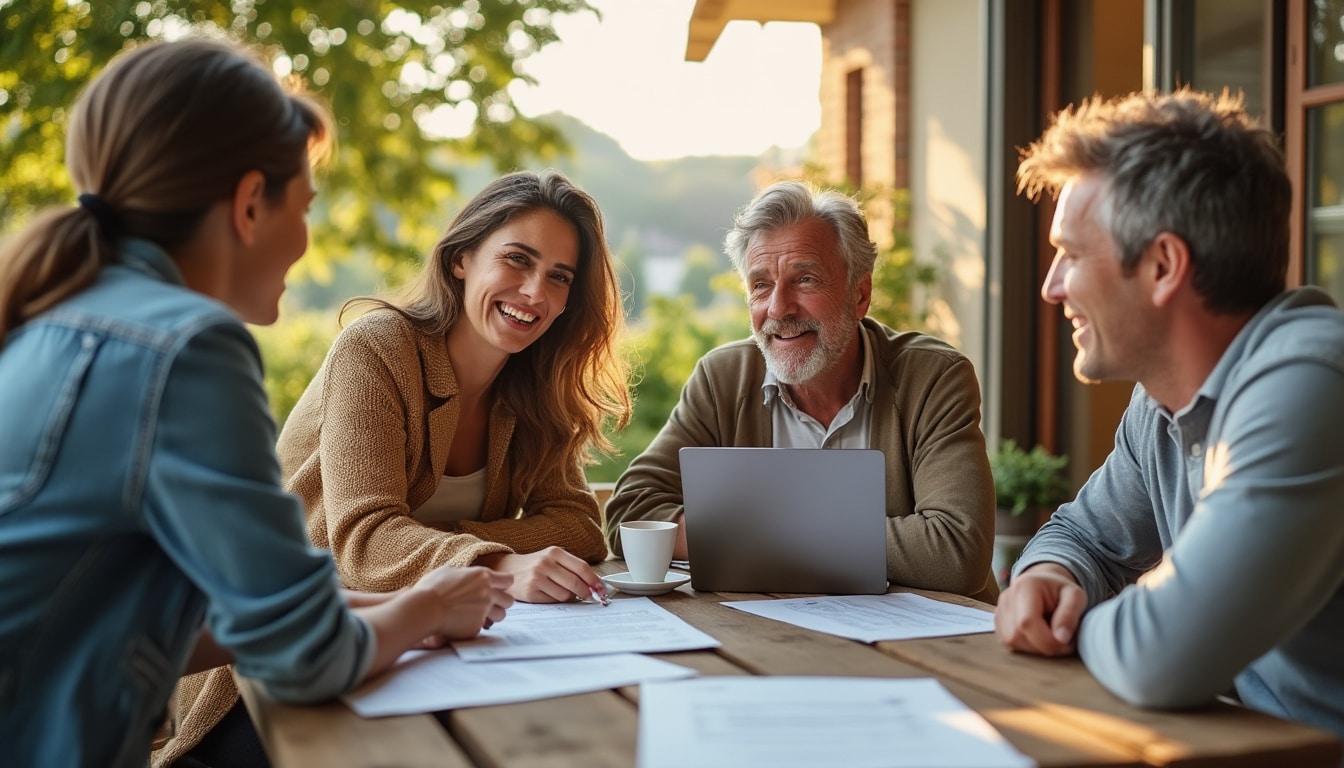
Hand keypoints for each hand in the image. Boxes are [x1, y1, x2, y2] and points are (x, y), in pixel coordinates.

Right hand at [412, 564, 513, 640]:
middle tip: (489, 603)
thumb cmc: (432, 588)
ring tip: (479, 614)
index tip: (497, 587)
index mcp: (483, 577)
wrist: (424, 609)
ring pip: (501, 615)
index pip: (508, 580)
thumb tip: (468, 576)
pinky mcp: (477, 626)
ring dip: (493, 615)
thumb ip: (465, 574)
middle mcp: (488, 593)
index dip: (503, 585)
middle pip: (509, 600)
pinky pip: (483, 626)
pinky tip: (464, 622)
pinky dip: (477, 625)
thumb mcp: (449, 571)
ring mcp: (484, 611)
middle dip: (501, 602)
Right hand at [476, 546, 602, 603]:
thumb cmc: (535, 565)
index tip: (600, 588)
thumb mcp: (552, 559)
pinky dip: (555, 601)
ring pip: (565, 595)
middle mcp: (545, 563)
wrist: (506, 569)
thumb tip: (595, 585)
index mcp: (554, 552)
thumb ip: (572, 568)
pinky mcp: (530, 592)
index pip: (582, 567)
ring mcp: (537, 578)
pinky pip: (553, 602)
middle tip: (587, 596)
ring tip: (560, 591)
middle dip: (585, 593)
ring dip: (568, 597)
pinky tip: (549, 594)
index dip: (594, 580)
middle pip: (576, 583)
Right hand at [994, 562, 1086, 655]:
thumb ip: (1070, 615)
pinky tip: (1038, 635)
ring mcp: (999, 612)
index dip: (1047, 640)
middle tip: (1063, 640)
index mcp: (1025, 586)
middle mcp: (1006, 598)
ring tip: (1050, 635)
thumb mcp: (1075, 596)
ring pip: (1012, 642)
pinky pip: (1009, 644)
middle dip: (1043, 645)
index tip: (1067, 642)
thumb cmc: (1061, 590)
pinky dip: (1027, 646)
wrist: (1045, 584)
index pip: (1027, 622)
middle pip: (1017, 636)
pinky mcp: (998, 624)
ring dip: (1035, 647)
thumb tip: (1061, 639)